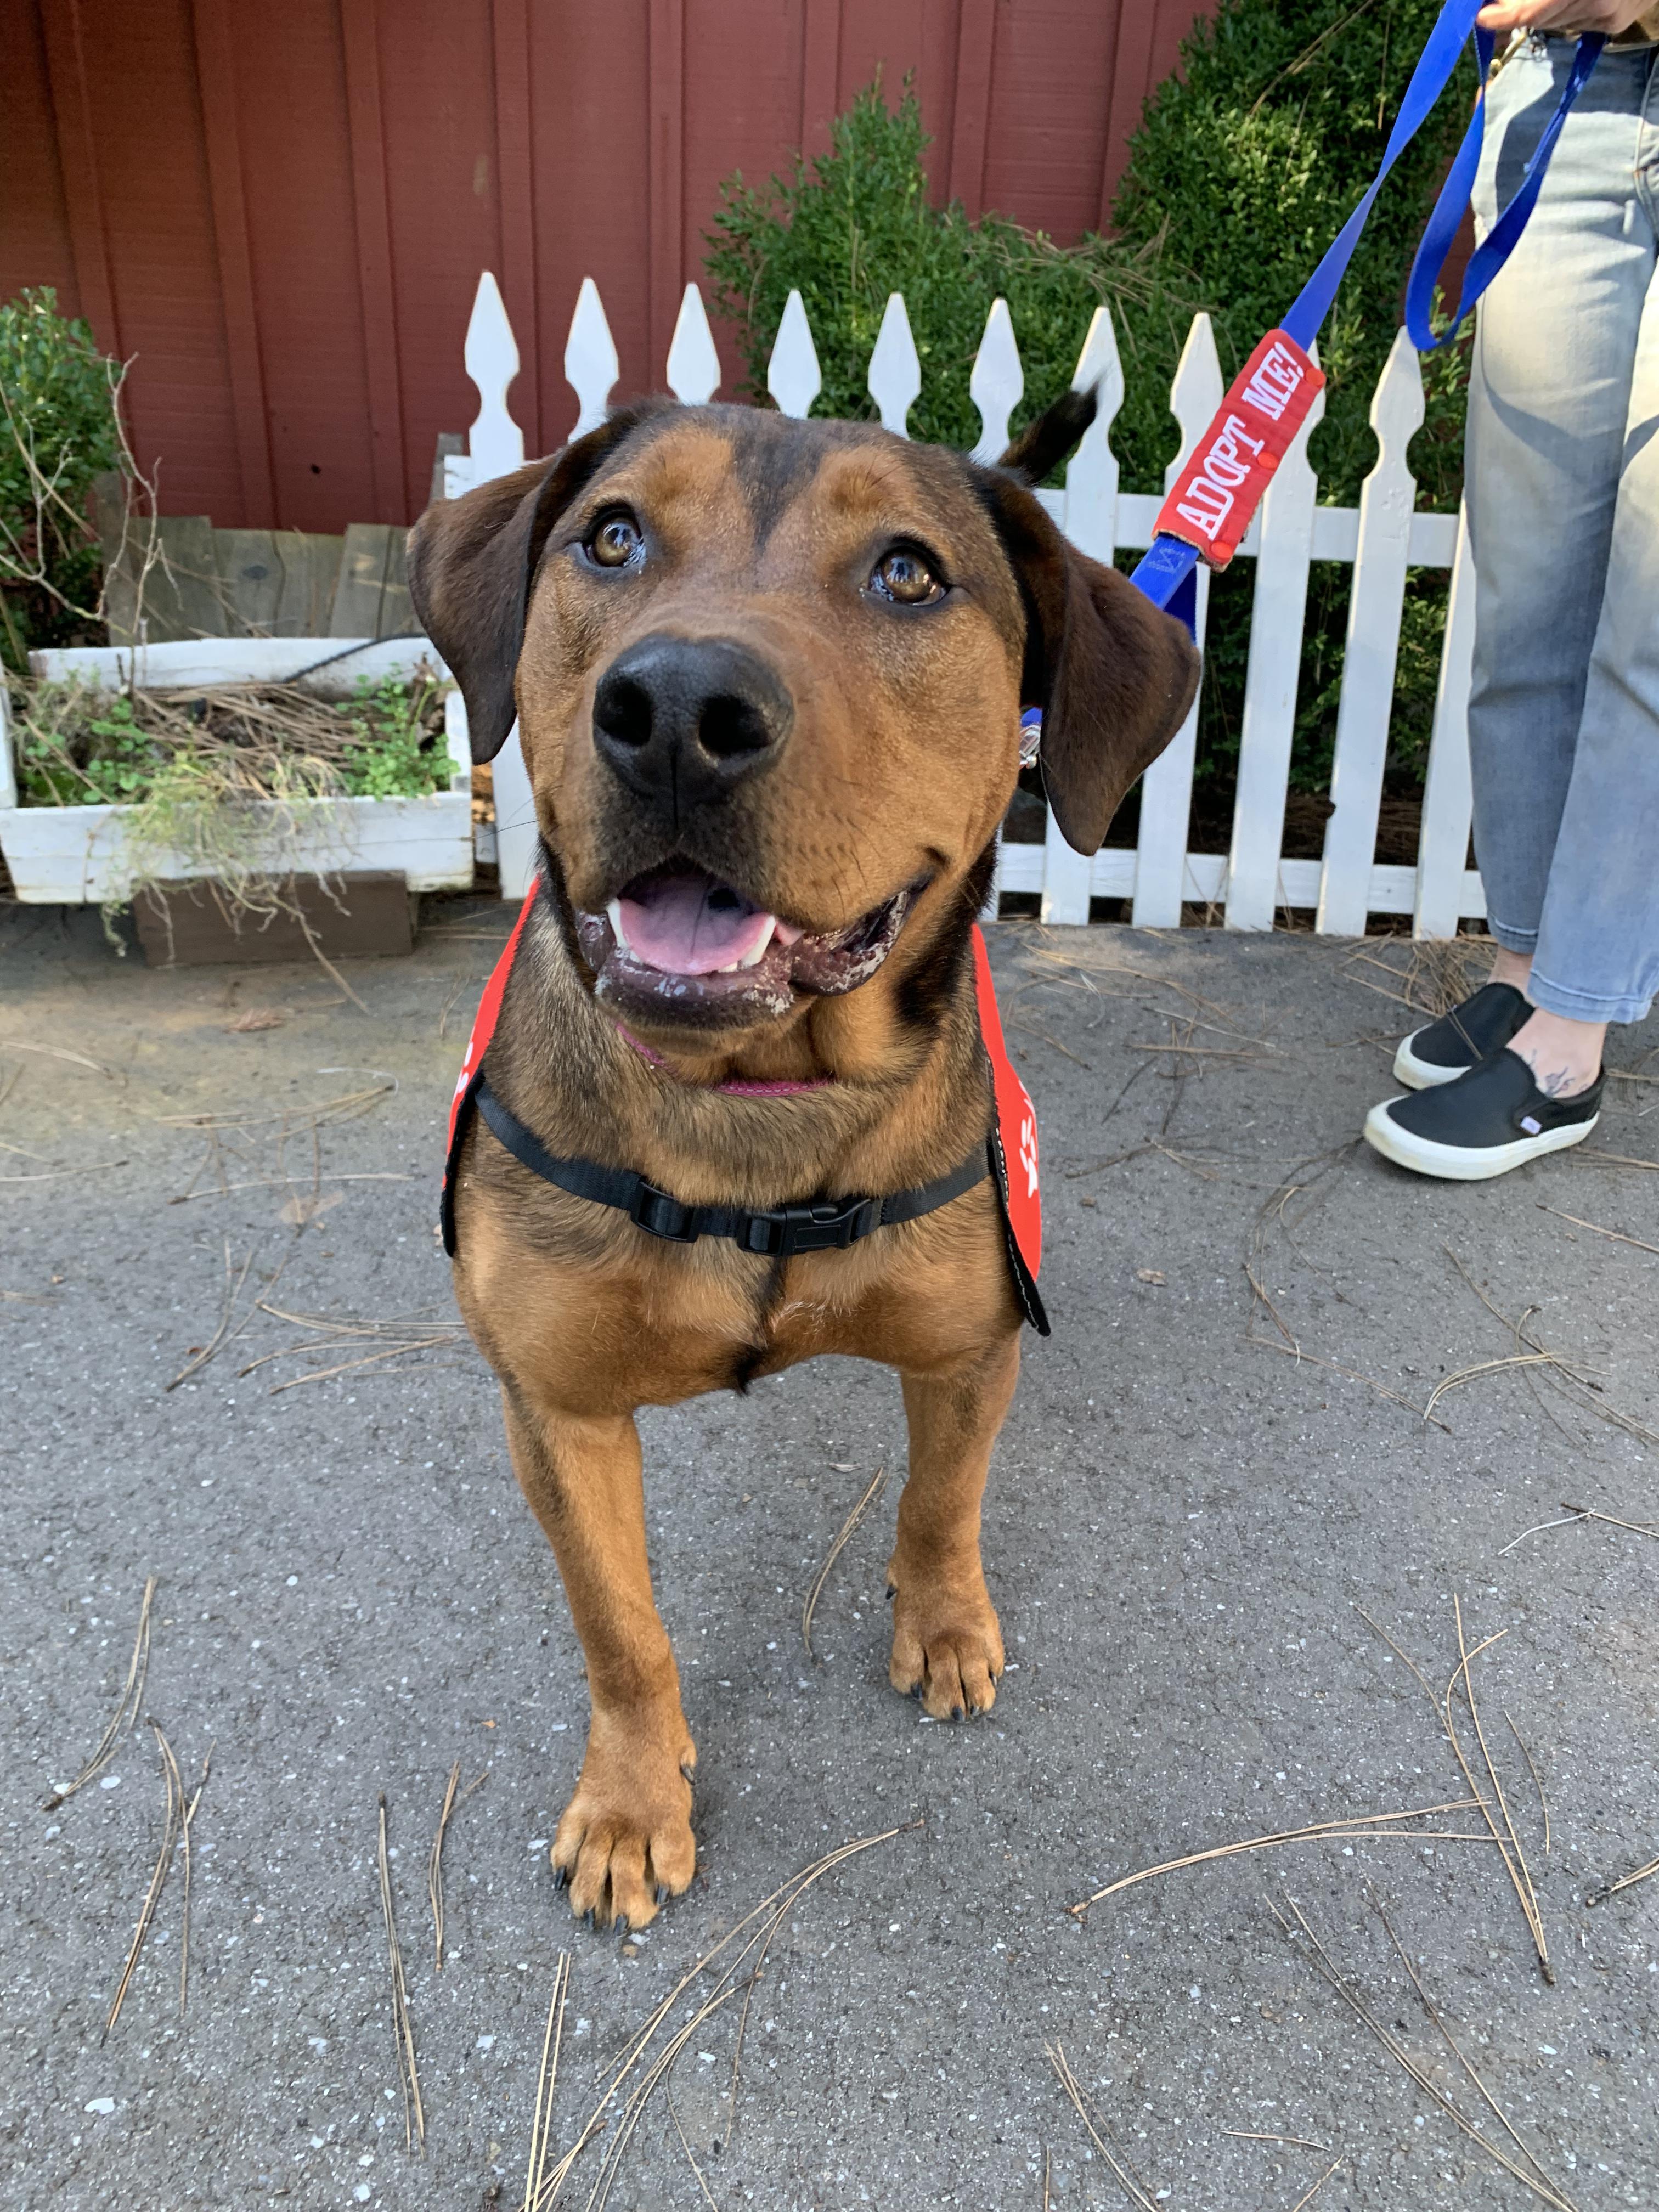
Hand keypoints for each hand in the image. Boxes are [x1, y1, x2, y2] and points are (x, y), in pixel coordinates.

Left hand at [1477, 0, 1650, 30]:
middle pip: (1542, 18)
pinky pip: (1577, 24)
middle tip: (1501, 5)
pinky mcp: (1614, 24)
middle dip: (1521, 11)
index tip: (1484, 18)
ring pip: (1558, 23)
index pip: (1534, 11)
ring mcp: (1607, 16)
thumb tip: (1502, 2)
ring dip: (1547, 10)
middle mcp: (1595, 2)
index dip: (1506, 17)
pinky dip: (1568, 11)